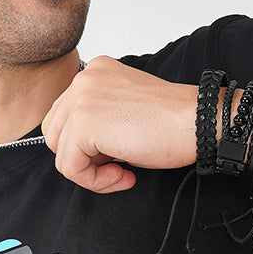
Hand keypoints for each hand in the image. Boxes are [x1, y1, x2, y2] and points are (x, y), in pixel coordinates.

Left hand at [42, 56, 196, 192]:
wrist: (198, 122)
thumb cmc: (173, 122)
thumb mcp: (124, 114)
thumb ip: (98, 124)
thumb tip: (79, 152)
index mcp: (95, 73)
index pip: (65, 116)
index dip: (85, 146)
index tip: (115, 156)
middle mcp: (84, 79)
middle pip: (55, 133)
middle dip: (82, 158)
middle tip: (115, 167)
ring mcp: (82, 99)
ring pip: (61, 153)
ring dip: (90, 173)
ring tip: (121, 173)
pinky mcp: (84, 123)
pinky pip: (70, 167)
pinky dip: (94, 181)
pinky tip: (123, 175)